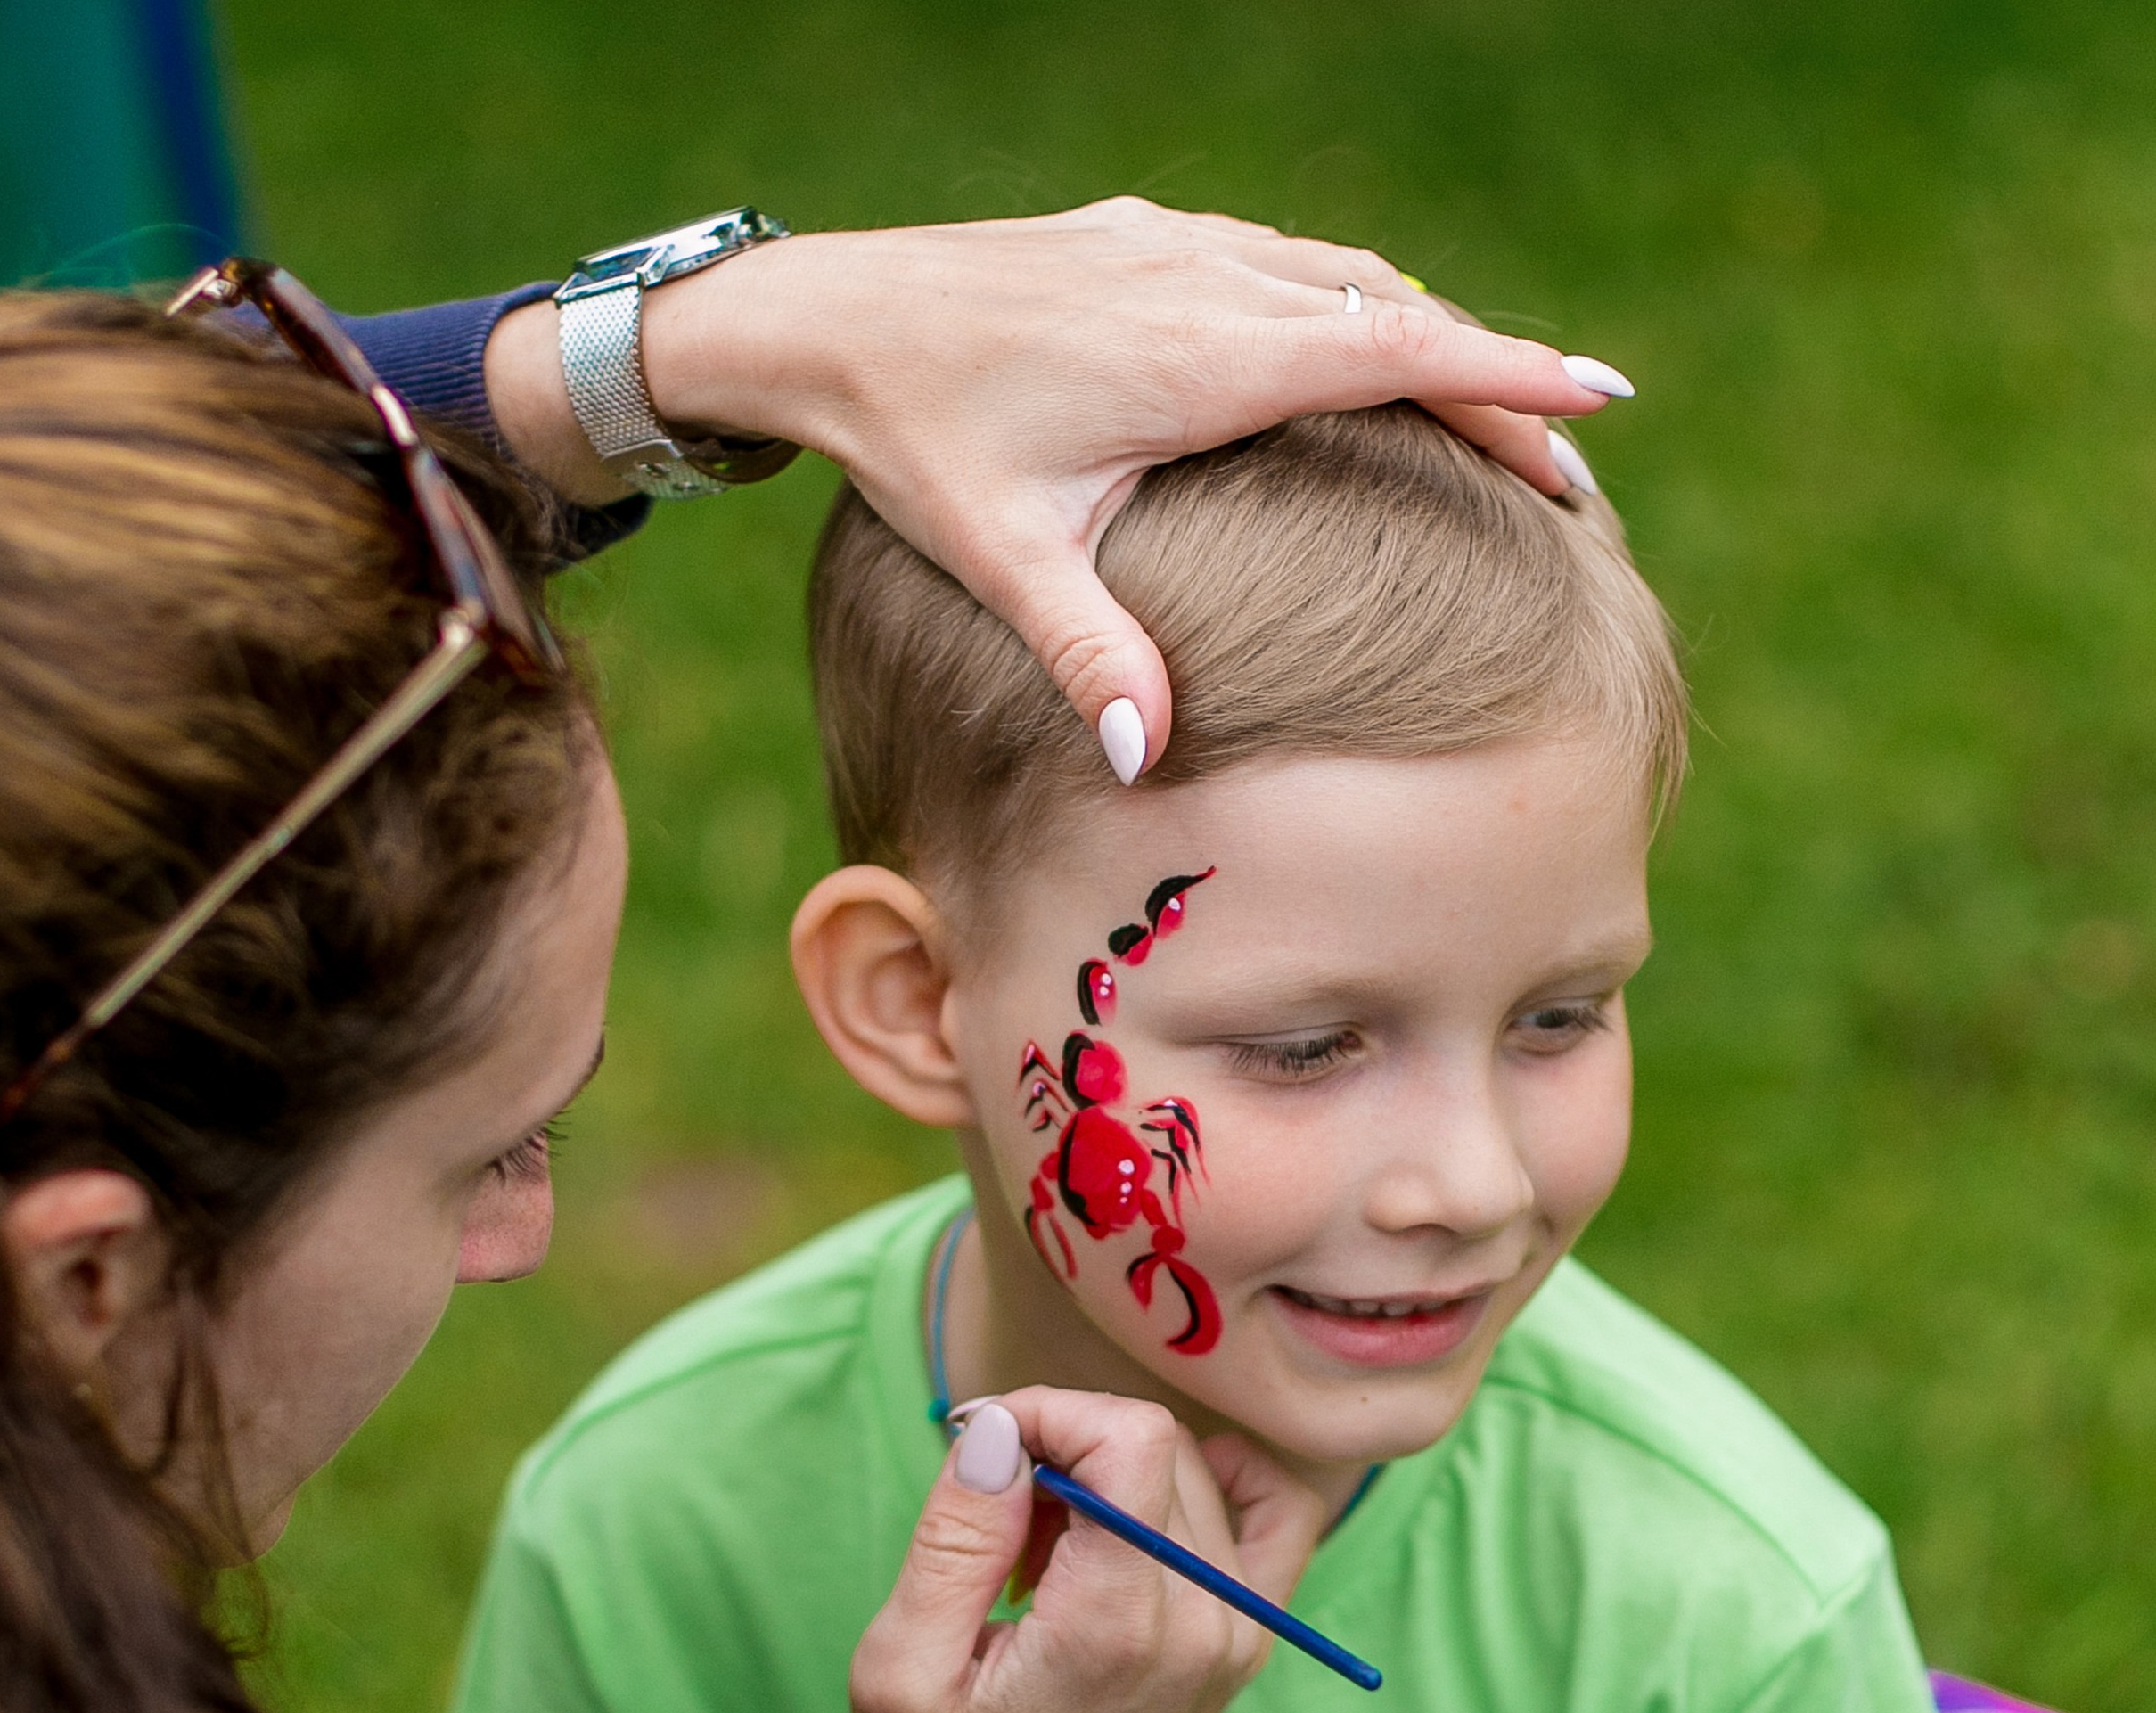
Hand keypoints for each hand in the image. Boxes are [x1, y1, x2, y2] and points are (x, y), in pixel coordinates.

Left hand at [493, 200, 1629, 768]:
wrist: (825, 318)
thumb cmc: (915, 441)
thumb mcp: (1002, 560)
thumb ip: (1089, 654)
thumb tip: (1150, 762)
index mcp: (1198, 358)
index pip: (1392, 353)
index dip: (1504, 377)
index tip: (1599, 400)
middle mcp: (1205, 282)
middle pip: (1393, 318)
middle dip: (1492, 380)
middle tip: (1571, 455)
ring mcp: (1177, 248)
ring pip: (1343, 282)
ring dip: (1425, 338)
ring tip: (1494, 410)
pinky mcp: (1146, 239)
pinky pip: (1284, 265)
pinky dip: (1350, 309)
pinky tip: (1366, 355)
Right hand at [849, 1388, 1318, 1712]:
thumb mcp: (902, 1665)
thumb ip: (957, 1534)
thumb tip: (997, 1426)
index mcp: (1120, 1622)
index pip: (1131, 1436)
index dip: (1046, 1412)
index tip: (976, 1450)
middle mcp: (1204, 1623)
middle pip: (1161, 1446)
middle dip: (1066, 1444)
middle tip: (993, 1523)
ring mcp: (1238, 1636)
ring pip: (1200, 1473)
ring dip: (1118, 1475)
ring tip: (1048, 1548)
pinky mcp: (1243, 1646)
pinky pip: (1274, 1520)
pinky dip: (1217, 1488)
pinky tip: (1145, 1515)